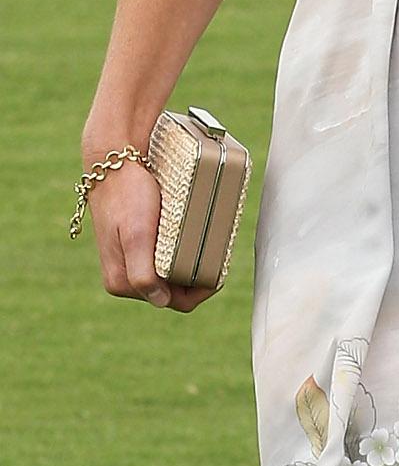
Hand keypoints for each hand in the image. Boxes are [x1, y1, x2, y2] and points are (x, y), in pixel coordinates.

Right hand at [81, 153, 212, 313]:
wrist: (113, 164)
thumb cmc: (126, 195)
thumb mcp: (136, 235)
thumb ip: (142, 272)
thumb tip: (160, 300)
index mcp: (121, 283)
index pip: (172, 302)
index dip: (199, 292)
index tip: (218, 273)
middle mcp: (123, 277)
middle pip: (173, 291)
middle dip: (196, 279)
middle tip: (216, 256)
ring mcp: (129, 261)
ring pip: (170, 275)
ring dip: (190, 265)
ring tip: (208, 247)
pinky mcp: (134, 245)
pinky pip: (164, 258)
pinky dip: (181, 253)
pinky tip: (194, 239)